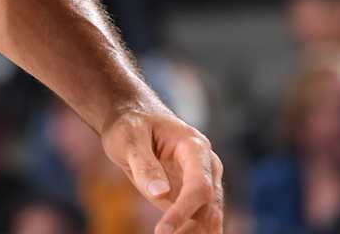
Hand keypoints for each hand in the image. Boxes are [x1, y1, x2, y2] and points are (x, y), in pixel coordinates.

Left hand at [102, 105, 222, 233]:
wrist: (133, 118)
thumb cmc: (130, 124)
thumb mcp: (129, 138)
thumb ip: (144, 165)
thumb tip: (160, 194)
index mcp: (195, 147)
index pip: (199, 185)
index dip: (183, 211)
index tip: (162, 231)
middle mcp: (206, 166)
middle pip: (210, 206)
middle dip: (194, 230)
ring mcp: (202, 182)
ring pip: (209, 217)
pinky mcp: (190, 196)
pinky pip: (197, 220)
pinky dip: (189, 232)